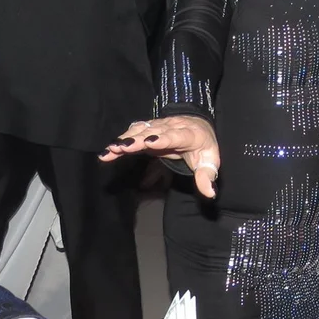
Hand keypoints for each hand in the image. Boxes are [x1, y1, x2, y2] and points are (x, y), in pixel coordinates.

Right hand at [102, 115, 220, 198]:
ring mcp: (159, 125)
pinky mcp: (149, 128)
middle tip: (122, 147)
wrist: (198, 125)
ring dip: (125, 139)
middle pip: (153, 132)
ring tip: (110, 150)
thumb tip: (210, 193)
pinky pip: (134, 133)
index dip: (163, 139)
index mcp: (189, 134)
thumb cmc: (203, 147)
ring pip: (141, 130)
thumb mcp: (209, 161)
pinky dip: (121, 140)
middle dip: (137, 139)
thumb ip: (207, 176)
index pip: (175, 136)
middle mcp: (172, 126)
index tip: (149, 142)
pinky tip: (108, 151)